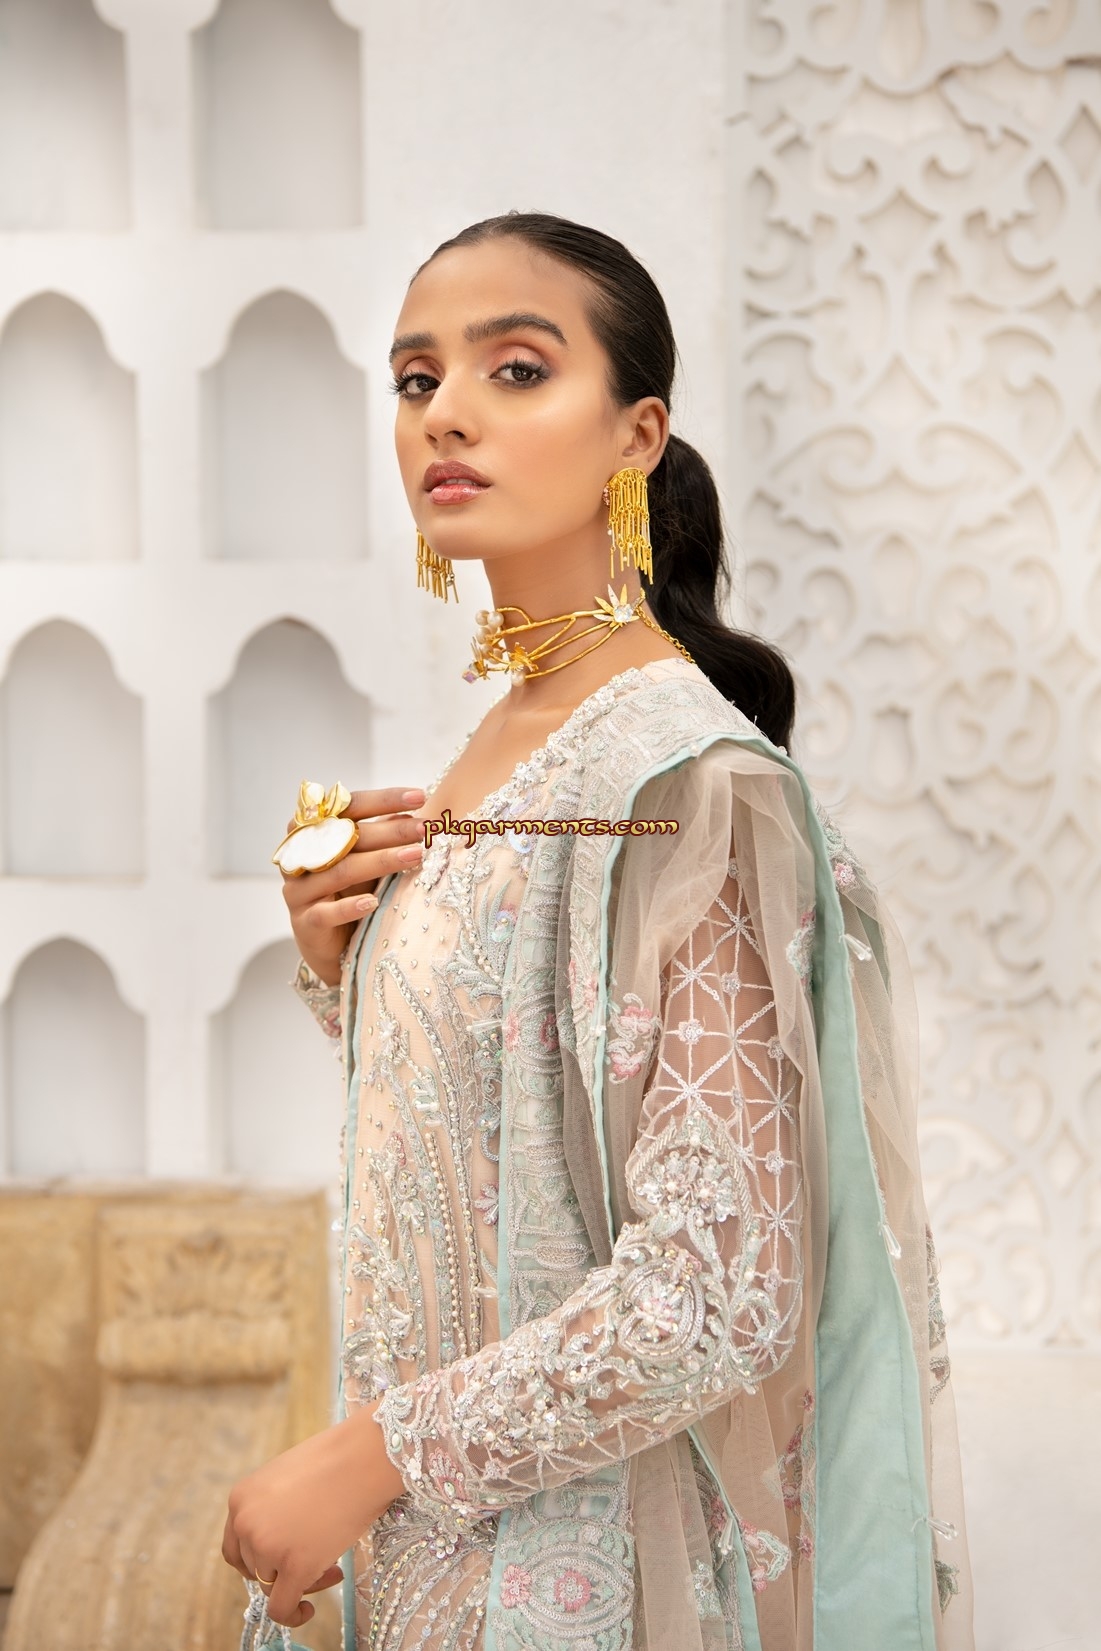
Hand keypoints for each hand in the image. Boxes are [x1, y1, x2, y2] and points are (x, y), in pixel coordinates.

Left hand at [222, 1402, 404, 1629]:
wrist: (363, 1457)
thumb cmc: (336, 1460)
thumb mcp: (286, 1479)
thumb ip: (271, 1509)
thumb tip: (279, 1542)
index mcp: (241, 1499)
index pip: (236, 1546)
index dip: (260, 1558)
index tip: (283, 1558)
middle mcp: (245, 1524)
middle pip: (255, 1568)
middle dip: (282, 1570)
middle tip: (315, 1563)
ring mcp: (267, 1546)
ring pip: (272, 1587)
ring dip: (299, 1582)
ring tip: (332, 1566)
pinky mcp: (294, 1567)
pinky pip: (282, 1609)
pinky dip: (293, 1615)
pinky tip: (308, 1611)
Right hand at [281, 786, 427, 984]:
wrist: (329, 944)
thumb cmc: (351, 891)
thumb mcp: (368, 859)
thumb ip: (383, 835)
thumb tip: (415, 816)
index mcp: (312, 831)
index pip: (348, 805)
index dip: (383, 799)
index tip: (420, 797)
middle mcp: (300, 856)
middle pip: (345, 836)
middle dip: (390, 830)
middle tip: (425, 828)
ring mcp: (299, 890)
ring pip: (341, 871)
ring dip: (380, 862)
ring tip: (416, 856)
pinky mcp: (304, 923)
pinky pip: (326, 913)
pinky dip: (350, 907)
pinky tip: (374, 902)